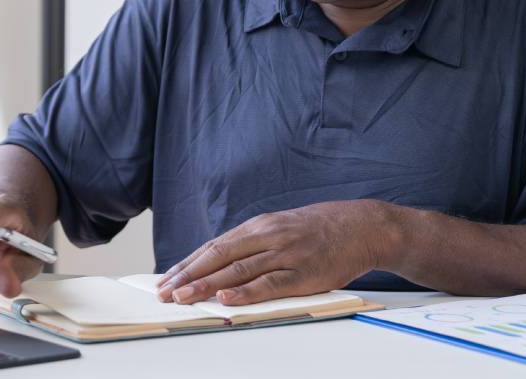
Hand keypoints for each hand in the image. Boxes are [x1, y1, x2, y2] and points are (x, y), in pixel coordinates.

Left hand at [154, 200, 400, 305]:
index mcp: (258, 226)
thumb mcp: (280, 228)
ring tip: (183, 298)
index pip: (214, 247)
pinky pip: (269, 283)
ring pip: (238, 270)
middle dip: (188, 275)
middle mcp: (267, 237)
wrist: (361, 226)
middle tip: (164, 292)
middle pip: (218, 256)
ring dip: (207, 285)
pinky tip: (225, 299)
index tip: (166, 279)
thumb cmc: (319, 230)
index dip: (187, 264)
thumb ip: (253, 245)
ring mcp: (285, 254)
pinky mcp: (303, 273)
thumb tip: (219, 265)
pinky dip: (245, 292)